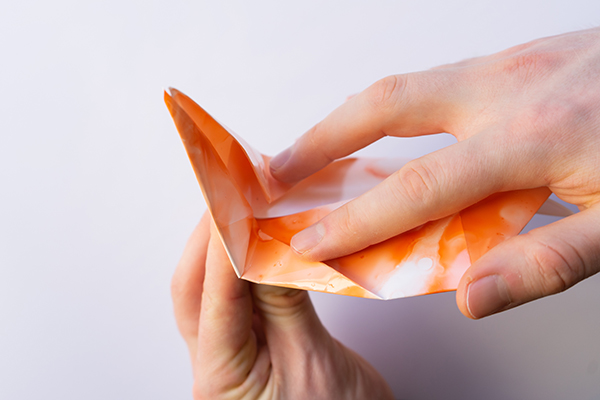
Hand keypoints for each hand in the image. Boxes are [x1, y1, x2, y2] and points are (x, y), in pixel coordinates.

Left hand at [171, 213, 393, 399]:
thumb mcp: (314, 362)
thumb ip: (287, 304)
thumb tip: (270, 247)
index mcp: (221, 379)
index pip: (213, 302)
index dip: (222, 250)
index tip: (233, 206)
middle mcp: (216, 364)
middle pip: (194, 292)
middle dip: (206, 242)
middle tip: (228, 199)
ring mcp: (231, 353)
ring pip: (210, 291)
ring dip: (222, 251)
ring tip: (242, 212)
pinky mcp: (251, 342)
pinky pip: (237, 296)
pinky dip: (246, 266)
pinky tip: (261, 244)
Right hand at [269, 27, 599, 318]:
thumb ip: (547, 261)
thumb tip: (469, 297)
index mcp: (530, 137)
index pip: (417, 187)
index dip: (355, 218)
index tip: (308, 240)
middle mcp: (503, 89)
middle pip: (383, 106)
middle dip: (320, 140)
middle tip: (277, 171)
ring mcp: (506, 65)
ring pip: (403, 87)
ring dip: (348, 121)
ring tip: (312, 153)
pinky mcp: (515, 58)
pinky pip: (432, 82)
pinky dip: (391, 111)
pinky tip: (386, 136)